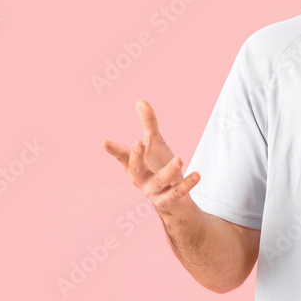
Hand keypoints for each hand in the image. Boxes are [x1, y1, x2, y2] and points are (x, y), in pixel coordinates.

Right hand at [102, 99, 198, 213]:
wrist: (173, 199)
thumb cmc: (159, 167)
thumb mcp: (155, 144)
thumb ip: (148, 124)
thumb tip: (141, 101)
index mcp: (135, 165)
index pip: (122, 156)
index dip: (113, 149)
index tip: (104, 142)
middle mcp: (141, 179)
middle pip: (136, 168)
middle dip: (136, 156)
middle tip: (138, 142)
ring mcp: (154, 191)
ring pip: (159, 181)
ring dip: (169, 170)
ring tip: (180, 158)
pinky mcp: (169, 200)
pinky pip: (178, 192)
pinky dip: (187, 184)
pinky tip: (197, 174)